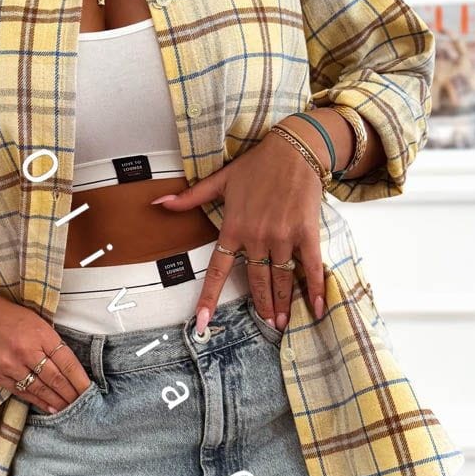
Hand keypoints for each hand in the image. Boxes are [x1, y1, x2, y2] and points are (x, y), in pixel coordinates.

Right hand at [0, 295, 92, 412]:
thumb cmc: (9, 316)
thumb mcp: (37, 321)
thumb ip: (51, 342)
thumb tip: (68, 365)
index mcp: (41, 335)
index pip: (67, 361)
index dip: (79, 379)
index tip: (89, 390)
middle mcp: (27, 351)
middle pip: (55, 378)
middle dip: (71, 394)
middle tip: (83, 405)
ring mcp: (12, 365)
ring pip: (40, 389)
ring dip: (57, 401)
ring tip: (69, 410)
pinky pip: (22, 392)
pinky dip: (38, 401)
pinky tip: (49, 407)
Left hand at [150, 130, 326, 331]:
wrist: (294, 148)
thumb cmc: (256, 165)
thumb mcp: (219, 180)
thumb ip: (190, 198)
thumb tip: (157, 202)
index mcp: (234, 228)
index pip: (217, 270)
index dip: (208, 297)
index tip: (201, 321)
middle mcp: (257, 236)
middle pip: (256, 281)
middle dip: (261, 306)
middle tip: (266, 326)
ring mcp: (282, 236)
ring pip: (281, 278)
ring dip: (283, 304)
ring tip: (283, 324)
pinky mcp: (306, 232)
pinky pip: (310, 266)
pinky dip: (314, 289)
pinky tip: (316, 308)